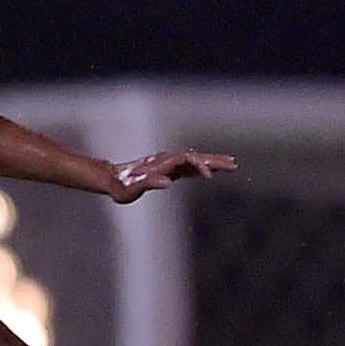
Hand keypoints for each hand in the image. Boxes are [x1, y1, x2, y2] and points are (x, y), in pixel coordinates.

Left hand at [108, 149, 236, 203]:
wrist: (111, 180)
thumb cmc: (121, 187)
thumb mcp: (133, 189)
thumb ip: (149, 183)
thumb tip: (167, 182)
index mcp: (163, 163)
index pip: (187, 160)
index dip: (200, 166)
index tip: (210, 176)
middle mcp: (168, 159)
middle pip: (196, 156)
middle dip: (215, 160)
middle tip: (234, 164)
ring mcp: (169, 163)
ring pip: (195, 160)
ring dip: (213, 161)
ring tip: (231, 165)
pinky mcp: (168, 169)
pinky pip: (189, 166)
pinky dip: (202, 167)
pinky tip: (212, 172)